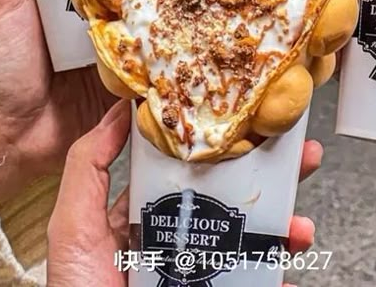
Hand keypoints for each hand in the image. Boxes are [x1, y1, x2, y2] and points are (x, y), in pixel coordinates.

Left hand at [48, 101, 322, 286]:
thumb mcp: (74, 225)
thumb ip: (89, 165)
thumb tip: (119, 107)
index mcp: (145, 216)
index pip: (191, 169)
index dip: (224, 145)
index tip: (252, 122)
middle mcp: (177, 242)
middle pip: (234, 198)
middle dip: (272, 177)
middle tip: (301, 156)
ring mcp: (200, 275)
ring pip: (252, 241)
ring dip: (285, 227)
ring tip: (300, 225)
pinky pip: (256, 282)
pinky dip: (279, 275)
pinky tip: (289, 270)